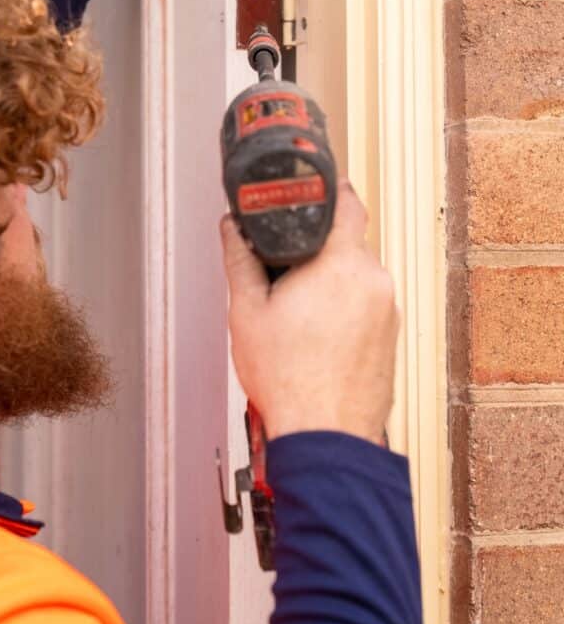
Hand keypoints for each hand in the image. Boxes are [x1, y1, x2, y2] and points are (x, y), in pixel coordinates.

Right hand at [220, 179, 398, 443]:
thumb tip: (232, 230)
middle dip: (319, 250)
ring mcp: (388, 311)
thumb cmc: (290, 381)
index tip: (318, 188)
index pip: (348, 203)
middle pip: (349, 243)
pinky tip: (319, 336)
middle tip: (287, 270)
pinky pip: (367, 305)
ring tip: (299, 314)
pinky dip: (346, 310)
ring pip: (358, 276)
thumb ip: (240, 260)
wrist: (325, 435)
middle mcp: (374, 281)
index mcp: (341, 264)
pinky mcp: (391, 337)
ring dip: (332, 283)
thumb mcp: (247, 312)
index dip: (331, 190)